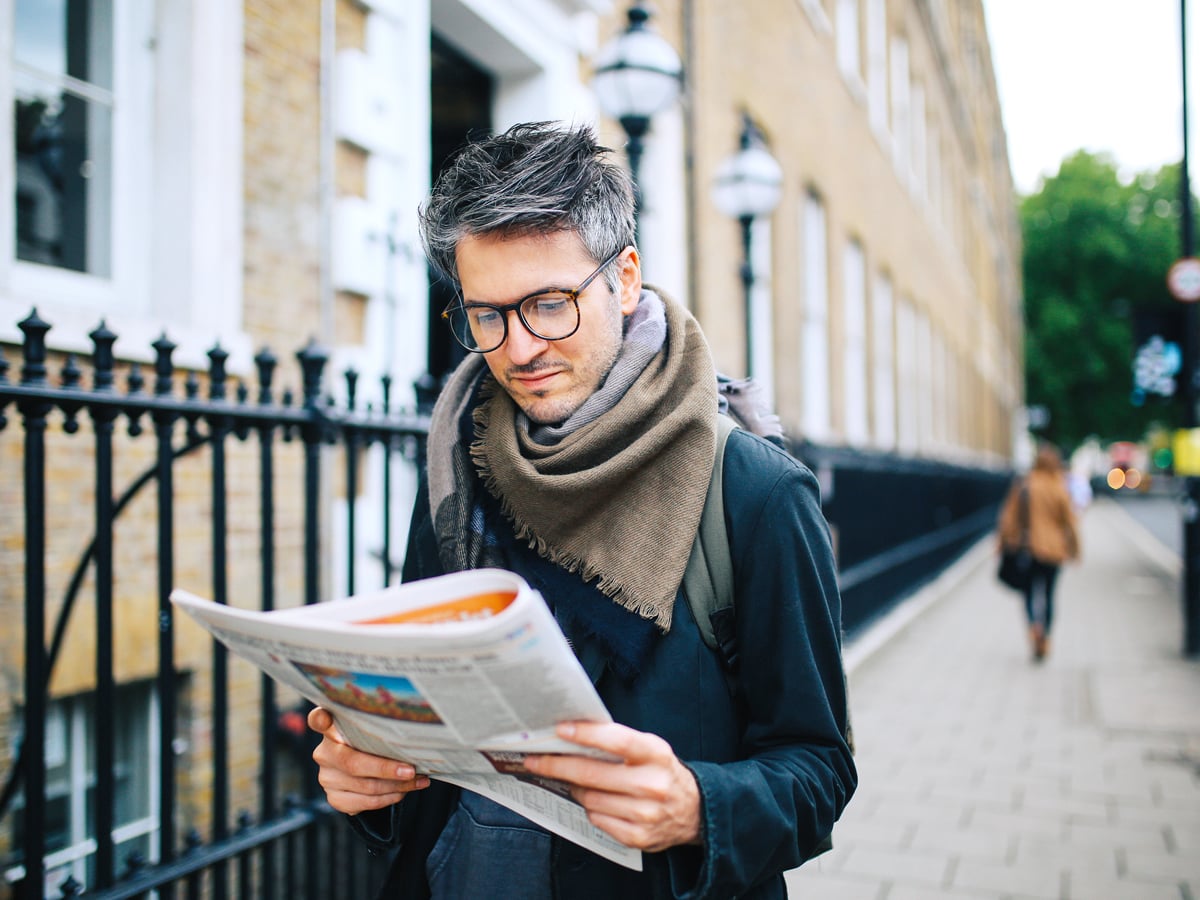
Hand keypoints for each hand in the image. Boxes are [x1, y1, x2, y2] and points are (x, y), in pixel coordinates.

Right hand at [308, 706, 429, 814]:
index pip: (318, 720)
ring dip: (396, 786)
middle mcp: (324, 753)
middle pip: (353, 764)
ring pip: (365, 787)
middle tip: (412, 770)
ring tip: (417, 781)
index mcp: (331, 729)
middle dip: (387, 769)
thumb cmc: (373, 744)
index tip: (326, 716)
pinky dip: (388, 799)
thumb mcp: (373, 732)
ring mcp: (327, 777)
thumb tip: (411, 733)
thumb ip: (378, 728)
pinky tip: (402, 792)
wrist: (364, 772)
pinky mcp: (334, 798)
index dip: (320, 719)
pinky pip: (365, 803)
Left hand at [523, 722, 700, 851]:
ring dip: (575, 788)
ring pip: (590, 798)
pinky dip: (591, 808)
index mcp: (656, 755)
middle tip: (535, 760)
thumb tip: (573, 734)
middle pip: (592, 775)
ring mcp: (645, 814)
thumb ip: (619, 742)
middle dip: (557, 766)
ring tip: (570, 780)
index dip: (586, 734)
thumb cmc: (662, 772)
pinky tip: (595, 800)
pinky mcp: (638, 837)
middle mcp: (652, 784)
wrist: (695, 811)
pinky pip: (597, 819)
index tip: (560, 729)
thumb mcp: (651, 749)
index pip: (616, 740)